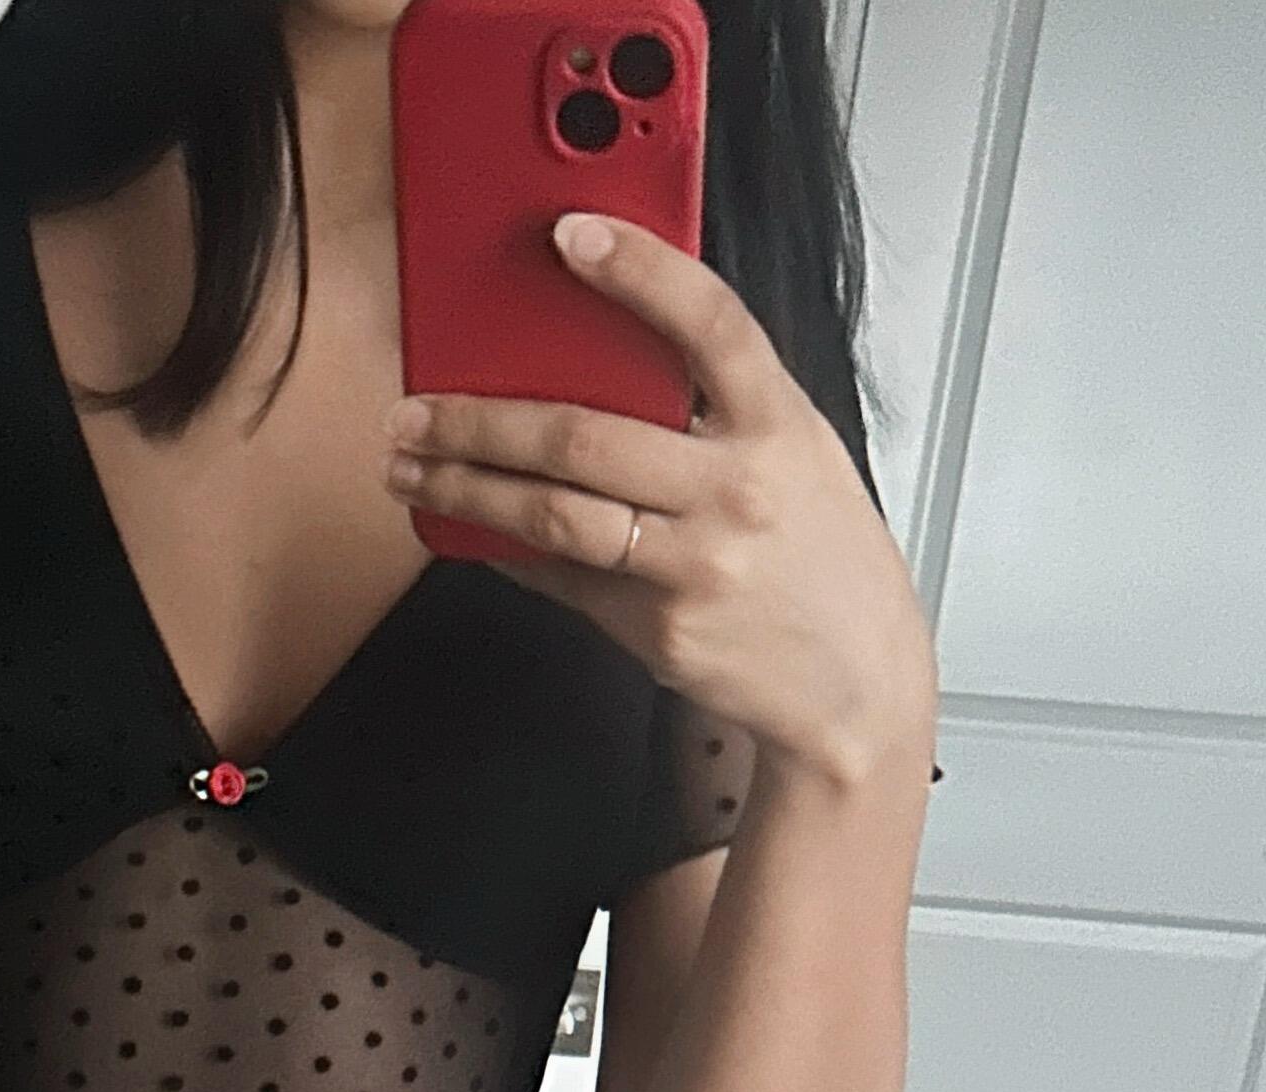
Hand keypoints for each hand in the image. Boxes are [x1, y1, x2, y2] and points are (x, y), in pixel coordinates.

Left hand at [383, 211, 935, 791]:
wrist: (854, 683)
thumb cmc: (819, 558)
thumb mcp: (797, 456)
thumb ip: (717, 407)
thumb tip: (599, 358)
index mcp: (778, 426)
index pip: (711, 324)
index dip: (640, 271)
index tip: (570, 234)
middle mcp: (736, 491)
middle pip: (585, 436)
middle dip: (479, 421)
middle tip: (414, 409)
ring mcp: (695, 565)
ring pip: (554, 515)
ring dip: (465, 489)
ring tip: (411, 470)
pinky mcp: (660, 630)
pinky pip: (562, 579)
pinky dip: (503, 550)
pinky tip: (464, 529)